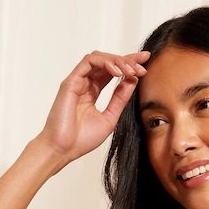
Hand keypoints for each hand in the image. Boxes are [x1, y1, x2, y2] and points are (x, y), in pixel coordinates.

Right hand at [35, 49, 150, 167]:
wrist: (63, 150)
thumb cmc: (81, 140)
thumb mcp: (109, 118)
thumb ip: (120, 100)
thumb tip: (132, 81)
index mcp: (93, 93)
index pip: (112, 73)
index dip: (129, 66)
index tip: (145, 65)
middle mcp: (85, 84)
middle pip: (107, 62)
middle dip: (127, 61)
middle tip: (142, 66)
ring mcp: (77, 81)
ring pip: (99, 58)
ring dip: (117, 61)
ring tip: (131, 71)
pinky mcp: (71, 81)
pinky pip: (88, 62)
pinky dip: (104, 63)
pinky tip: (117, 71)